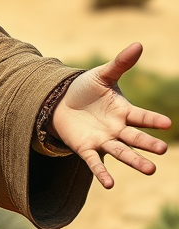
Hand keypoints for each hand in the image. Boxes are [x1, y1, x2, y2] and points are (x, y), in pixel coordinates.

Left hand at [50, 43, 171, 188]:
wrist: (60, 103)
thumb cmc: (85, 89)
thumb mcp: (101, 75)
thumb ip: (120, 64)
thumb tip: (138, 44)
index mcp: (123, 111)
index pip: (141, 116)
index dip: (152, 120)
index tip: (167, 124)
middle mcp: (117, 128)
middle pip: (135, 137)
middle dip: (148, 144)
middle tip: (162, 150)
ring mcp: (103, 140)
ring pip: (121, 152)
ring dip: (134, 160)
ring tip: (150, 170)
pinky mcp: (86, 148)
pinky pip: (95, 162)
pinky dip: (102, 172)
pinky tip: (109, 184)